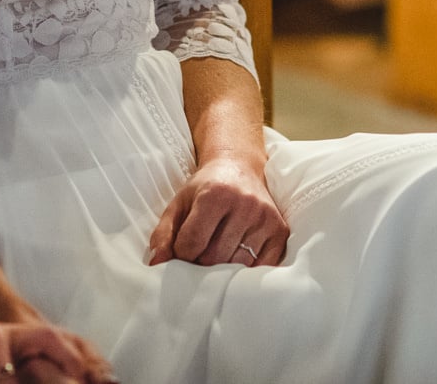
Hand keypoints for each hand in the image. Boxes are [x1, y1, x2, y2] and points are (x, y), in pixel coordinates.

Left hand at [145, 155, 289, 268]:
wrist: (240, 167)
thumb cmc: (205, 188)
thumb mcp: (178, 203)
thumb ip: (163, 233)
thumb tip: (157, 263)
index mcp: (215, 195)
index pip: (191, 244)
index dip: (181, 254)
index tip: (182, 250)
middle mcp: (244, 204)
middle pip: (214, 257)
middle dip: (201, 263)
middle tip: (199, 254)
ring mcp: (265, 218)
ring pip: (237, 265)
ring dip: (223, 268)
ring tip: (217, 253)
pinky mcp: (280, 230)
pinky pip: (261, 266)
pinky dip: (246, 269)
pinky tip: (237, 255)